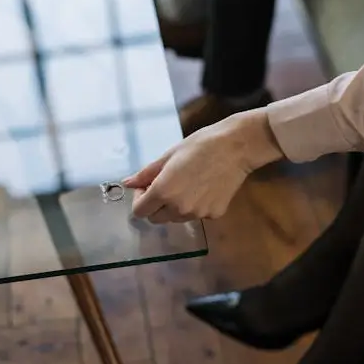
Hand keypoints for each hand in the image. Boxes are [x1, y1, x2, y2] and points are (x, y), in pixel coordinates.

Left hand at [122, 109, 282, 222]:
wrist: (236, 147)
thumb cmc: (200, 145)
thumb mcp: (168, 156)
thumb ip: (145, 173)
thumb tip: (127, 183)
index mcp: (164, 192)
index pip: (140, 212)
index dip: (140, 199)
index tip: (148, 186)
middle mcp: (179, 208)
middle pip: (156, 218)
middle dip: (155, 205)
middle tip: (165, 185)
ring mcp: (198, 214)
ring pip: (175, 218)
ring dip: (174, 206)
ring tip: (186, 184)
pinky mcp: (214, 215)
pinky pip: (196, 215)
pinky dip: (194, 206)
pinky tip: (204, 187)